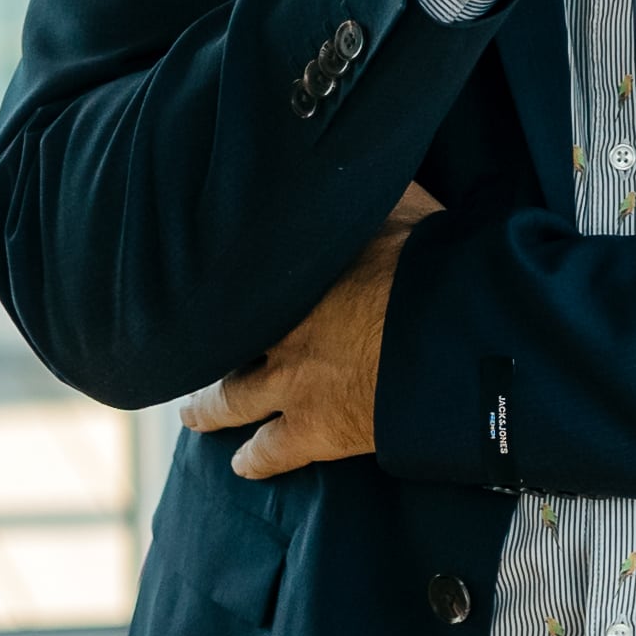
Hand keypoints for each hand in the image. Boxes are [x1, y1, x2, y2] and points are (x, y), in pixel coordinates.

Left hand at [183, 188, 440, 480]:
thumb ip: (378, 198)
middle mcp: (279, 329)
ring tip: (194, 415)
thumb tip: (376, 169)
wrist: (448, 337)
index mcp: (293, 277)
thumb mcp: (400, 211)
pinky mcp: (318, 431)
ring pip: (231, 399)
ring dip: (209, 408)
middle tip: (187, 349)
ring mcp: (292, 383)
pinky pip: (272, 452)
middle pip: (224, 342)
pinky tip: (242, 466)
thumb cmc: (429, 267)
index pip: (244, 280)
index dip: (228, 287)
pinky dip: (256, 459)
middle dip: (206, 348)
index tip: (216, 283)